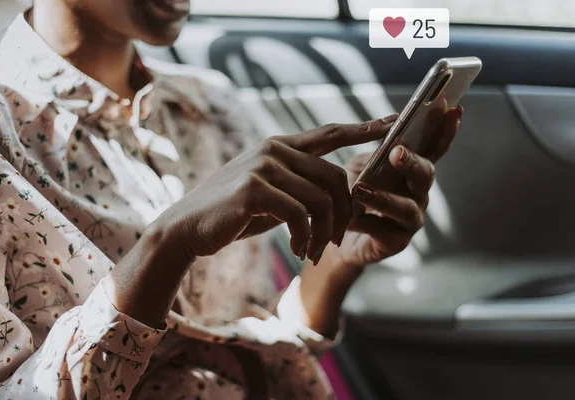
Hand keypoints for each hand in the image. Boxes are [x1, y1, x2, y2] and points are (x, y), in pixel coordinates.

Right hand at [153, 117, 398, 263]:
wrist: (188, 228)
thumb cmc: (232, 214)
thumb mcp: (270, 194)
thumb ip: (298, 185)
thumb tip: (335, 193)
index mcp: (279, 147)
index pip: (329, 133)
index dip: (362, 128)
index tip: (392, 122)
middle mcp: (273, 150)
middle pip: (335, 176)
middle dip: (343, 214)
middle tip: (335, 242)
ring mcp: (263, 166)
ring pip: (321, 199)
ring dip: (324, 232)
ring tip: (314, 252)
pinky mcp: (253, 189)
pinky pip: (300, 215)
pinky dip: (306, 238)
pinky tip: (299, 250)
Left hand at [324, 106, 462, 268]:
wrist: (336, 232)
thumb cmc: (352, 193)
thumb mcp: (360, 166)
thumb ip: (375, 151)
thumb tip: (389, 125)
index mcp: (412, 169)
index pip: (434, 148)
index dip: (445, 131)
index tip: (454, 110)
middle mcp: (417, 192)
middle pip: (425, 174)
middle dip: (413, 162)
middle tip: (396, 153)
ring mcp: (411, 218)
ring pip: (406, 207)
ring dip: (384, 197)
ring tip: (358, 190)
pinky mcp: (397, 241)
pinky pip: (385, 231)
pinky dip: (366, 222)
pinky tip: (349, 218)